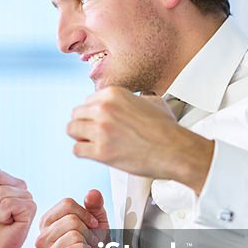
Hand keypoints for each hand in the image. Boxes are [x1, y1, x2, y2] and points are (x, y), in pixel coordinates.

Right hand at [35, 190, 108, 247]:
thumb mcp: (97, 222)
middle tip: (89, 241)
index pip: (66, 203)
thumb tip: (92, 193)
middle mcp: (42, 236)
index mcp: (48, 222)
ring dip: (87, 242)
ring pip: (73, 234)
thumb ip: (95, 206)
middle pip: (71, 219)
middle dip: (87, 230)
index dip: (85, 212)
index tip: (92, 224)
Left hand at [67, 87, 213, 192]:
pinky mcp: (100, 151)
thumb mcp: (152, 101)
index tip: (97, 121)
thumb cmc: (167, 129)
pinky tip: (93, 153)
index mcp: (113, 94)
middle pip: (76, 114)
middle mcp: (104, 109)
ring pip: (72, 130)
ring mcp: (101, 130)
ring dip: (79, 137)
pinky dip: (83, 152)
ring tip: (91, 143)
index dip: (92, 113)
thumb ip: (134, 98)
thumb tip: (134, 99)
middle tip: (92, 133)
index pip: (87, 101)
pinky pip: (77, 150)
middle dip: (83, 124)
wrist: (175, 150)